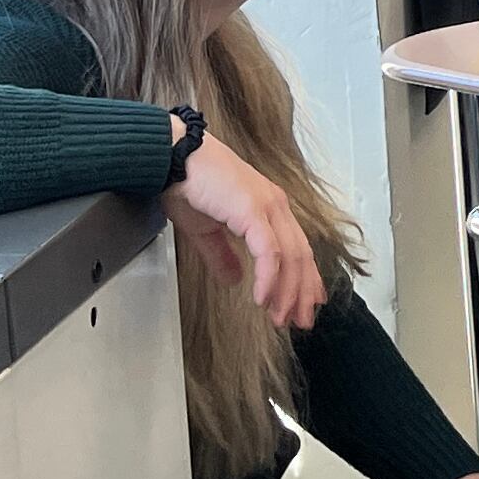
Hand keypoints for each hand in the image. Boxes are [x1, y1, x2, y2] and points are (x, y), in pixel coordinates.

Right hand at [167, 134, 323, 328]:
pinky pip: (269, 251)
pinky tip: (262, 296)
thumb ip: (223, 255)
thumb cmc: (188, 185)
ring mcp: (267, 206)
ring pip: (290, 256)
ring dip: (287, 291)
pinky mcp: (252, 210)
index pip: (297, 249)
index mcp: (269, 208)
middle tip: (300, 319)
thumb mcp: (207, 229)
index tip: (306, 303)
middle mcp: (275, 206)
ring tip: (282, 315)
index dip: (304, 279)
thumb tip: (235, 279)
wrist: (172, 158)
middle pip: (301, 256)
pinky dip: (269, 277)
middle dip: (302, 292)